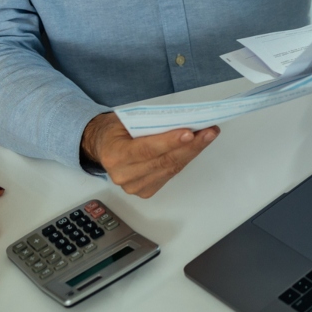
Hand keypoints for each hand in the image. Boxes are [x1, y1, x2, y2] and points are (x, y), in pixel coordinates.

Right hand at [82, 112, 217, 197]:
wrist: (103, 146)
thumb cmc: (115, 130)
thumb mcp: (125, 120)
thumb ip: (148, 124)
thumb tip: (181, 122)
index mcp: (115, 155)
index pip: (147, 149)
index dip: (170, 142)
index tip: (190, 133)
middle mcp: (123, 175)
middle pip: (163, 161)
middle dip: (190, 146)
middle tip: (209, 132)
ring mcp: (134, 187)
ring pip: (171, 169)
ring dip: (192, 152)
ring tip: (208, 136)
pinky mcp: (145, 191)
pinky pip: (170, 174)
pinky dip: (184, 160)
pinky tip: (195, 148)